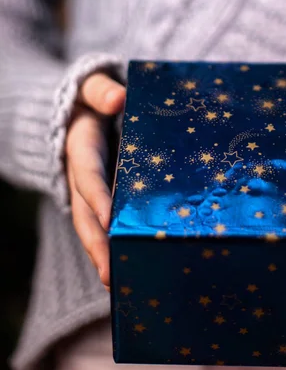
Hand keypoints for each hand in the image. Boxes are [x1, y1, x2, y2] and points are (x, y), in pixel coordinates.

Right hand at [66, 73, 125, 289]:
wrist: (75, 111)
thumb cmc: (90, 97)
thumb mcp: (91, 86)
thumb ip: (102, 90)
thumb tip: (118, 100)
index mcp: (81, 149)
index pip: (88, 176)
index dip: (97, 195)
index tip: (109, 217)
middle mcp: (82, 177)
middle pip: (86, 214)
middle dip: (97, 244)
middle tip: (111, 275)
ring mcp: (90, 192)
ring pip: (91, 227)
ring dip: (103, 254)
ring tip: (118, 283)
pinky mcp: (101, 199)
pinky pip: (103, 224)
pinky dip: (111, 246)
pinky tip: (127, 267)